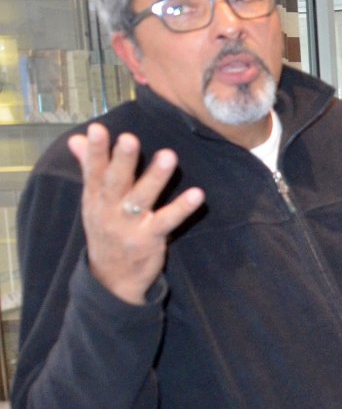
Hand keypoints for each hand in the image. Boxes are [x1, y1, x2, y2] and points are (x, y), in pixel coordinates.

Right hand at [67, 124, 203, 305]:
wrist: (112, 279)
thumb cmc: (106, 230)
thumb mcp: (93, 201)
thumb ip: (89, 168)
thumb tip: (76, 139)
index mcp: (94, 199)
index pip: (93, 171)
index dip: (96, 151)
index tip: (98, 128)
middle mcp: (109, 211)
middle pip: (115, 183)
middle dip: (122, 161)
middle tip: (130, 138)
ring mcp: (129, 226)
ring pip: (142, 199)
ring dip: (155, 178)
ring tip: (169, 155)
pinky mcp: (149, 239)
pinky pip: (167, 221)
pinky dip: (182, 208)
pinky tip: (197, 194)